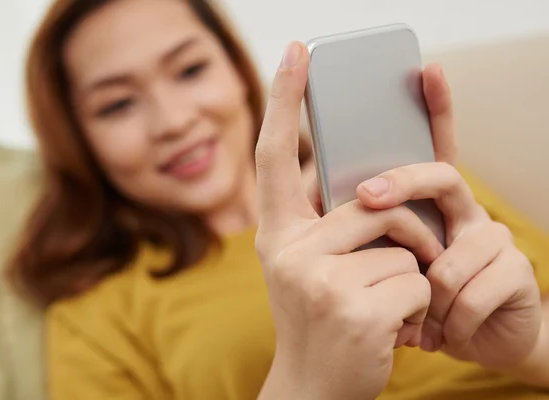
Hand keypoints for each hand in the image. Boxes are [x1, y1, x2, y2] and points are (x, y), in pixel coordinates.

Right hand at [255, 42, 443, 399]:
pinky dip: (419, 307)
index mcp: (277, 232)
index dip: (285, 98)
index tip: (297, 50)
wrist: (313, 385)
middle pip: (375, 204)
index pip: (275, 154)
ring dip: (408, 277)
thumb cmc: (320, 314)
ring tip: (379, 306)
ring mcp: (318, 281)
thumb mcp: (310, 263)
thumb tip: (371, 186)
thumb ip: (328, 221)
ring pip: (403, 246)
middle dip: (405, 233)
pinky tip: (389, 329)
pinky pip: (418, 282)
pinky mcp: (354, 311)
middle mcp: (287, 250)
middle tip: (390, 269)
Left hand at [355, 64, 542, 370]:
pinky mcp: (514, 273)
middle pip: (439, 175)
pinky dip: (448, 318)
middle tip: (366, 197)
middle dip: (403, 182)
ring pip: (454, 245)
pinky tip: (442, 331)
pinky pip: (471, 289)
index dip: (434, 108)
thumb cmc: (406, 298)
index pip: (432, 146)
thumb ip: (354, 223)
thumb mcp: (376, 259)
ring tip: (414, 315)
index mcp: (427, 203)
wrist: (460, 347)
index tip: (427, 69)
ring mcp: (489, 238)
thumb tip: (311, 188)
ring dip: (424, 287)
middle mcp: (460, 210)